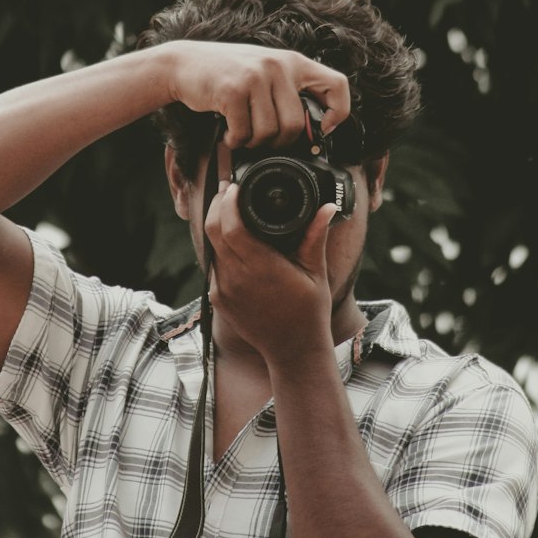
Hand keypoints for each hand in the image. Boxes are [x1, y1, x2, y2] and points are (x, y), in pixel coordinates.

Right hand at [164, 41, 350, 148]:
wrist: (183, 63)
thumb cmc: (227, 74)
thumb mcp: (265, 72)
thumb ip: (289, 91)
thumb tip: (316, 129)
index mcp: (293, 61)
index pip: (337, 85)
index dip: (338, 112)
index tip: (322, 128)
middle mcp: (278, 65)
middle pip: (297, 123)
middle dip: (280, 142)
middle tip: (263, 139)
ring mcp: (255, 77)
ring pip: (270, 132)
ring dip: (254, 143)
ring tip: (243, 134)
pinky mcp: (233, 91)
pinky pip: (244, 133)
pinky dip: (236, 141)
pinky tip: (229, 133)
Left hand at [204, 178, 337, 365]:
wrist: (292, 351)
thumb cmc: (308, 312)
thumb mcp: (315, 273)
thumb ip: (315, 237)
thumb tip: (326, 208)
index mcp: (260, 267)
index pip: (230, 225)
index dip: (227, 201)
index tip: (233, 187)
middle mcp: (236, 278)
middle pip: (213, 230)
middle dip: (217, 206)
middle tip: (227, 191)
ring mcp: (223, 290)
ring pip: (211, 247)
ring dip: (216, 227)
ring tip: (230, 212)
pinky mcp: (218, 299)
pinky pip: (213, 266)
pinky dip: (219, 250)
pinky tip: (232, 243)